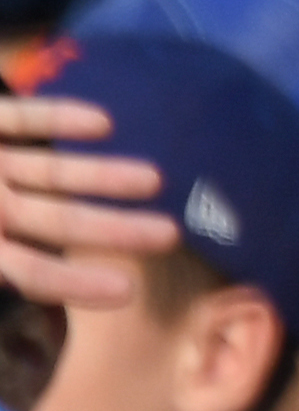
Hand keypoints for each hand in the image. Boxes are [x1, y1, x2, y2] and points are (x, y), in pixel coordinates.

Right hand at [0, 94, 173, 308]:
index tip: (129, 292)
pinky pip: (25, 119)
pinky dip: (58, 118)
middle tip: (172, 235)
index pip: (32, 272)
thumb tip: (11, 280)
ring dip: (101, 174)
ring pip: (53, 172)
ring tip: (156, 180)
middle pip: (59, 221)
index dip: (76, 283)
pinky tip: (104, 124)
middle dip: (113, 229)